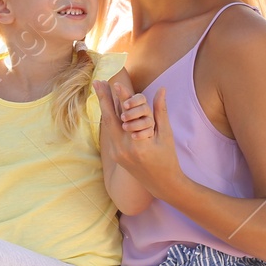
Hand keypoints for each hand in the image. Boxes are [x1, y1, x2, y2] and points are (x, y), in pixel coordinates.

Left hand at [95, 82, 182, 196]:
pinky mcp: (115, 155)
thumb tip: (162, 89)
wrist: (161, 184)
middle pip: (110, 118)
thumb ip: (160, 111)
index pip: (127, 115)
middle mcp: (124, 148)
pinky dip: (110, 118)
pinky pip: (111, 133)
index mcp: (139, 143)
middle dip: (103, 98)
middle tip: (97, 82)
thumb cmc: (168, 158)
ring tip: (100, 90)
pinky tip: (107, 106)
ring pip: (108, 125)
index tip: (115, 82)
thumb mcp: (166, 134)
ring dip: (105, 107)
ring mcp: (117, 153)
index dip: (121, 97)